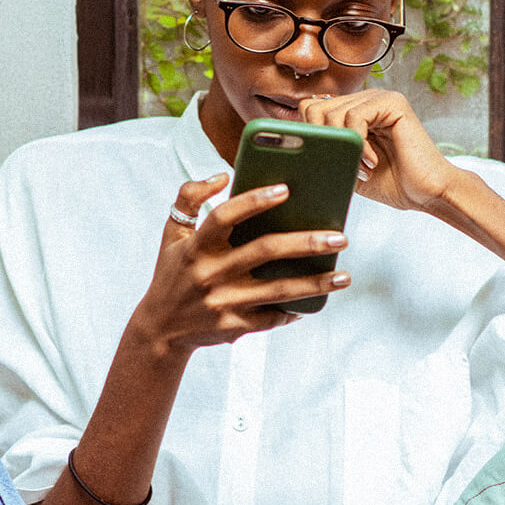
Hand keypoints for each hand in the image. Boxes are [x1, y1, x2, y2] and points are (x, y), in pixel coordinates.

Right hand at [132, 174, 350, 356]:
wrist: (160, 328)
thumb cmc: (173, 272)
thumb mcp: (171, 234)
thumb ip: (188, 198)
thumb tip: (222, 176)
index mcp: (195, 246)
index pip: (224, 216)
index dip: (253, 201)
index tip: (286, 189)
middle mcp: (209, 274)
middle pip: (263, 252)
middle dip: (306, 243)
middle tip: (340, 236)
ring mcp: (222, 303)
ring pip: (277, 290)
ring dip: (315, 283)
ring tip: (344, 275)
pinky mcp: (233, 327)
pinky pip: (271, 318)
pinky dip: (294, 310)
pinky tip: (316, 302)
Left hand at [299, 88, 461, 211]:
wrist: (425, 193)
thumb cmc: (389, 183)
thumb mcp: (344, 167)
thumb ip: (323, 152)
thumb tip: (287, 149)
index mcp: (349, 112)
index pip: (309, 109)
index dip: (308, 135)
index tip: (323, 162)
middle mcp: (362, 99)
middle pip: (314, 108)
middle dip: (323, 142)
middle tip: (345, 166)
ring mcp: (378, 97)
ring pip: (332, 112)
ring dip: (342, 147)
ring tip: (361, 169)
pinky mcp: (393, 103)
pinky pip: (355, 116)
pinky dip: (358, 144)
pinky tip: (371, 162)